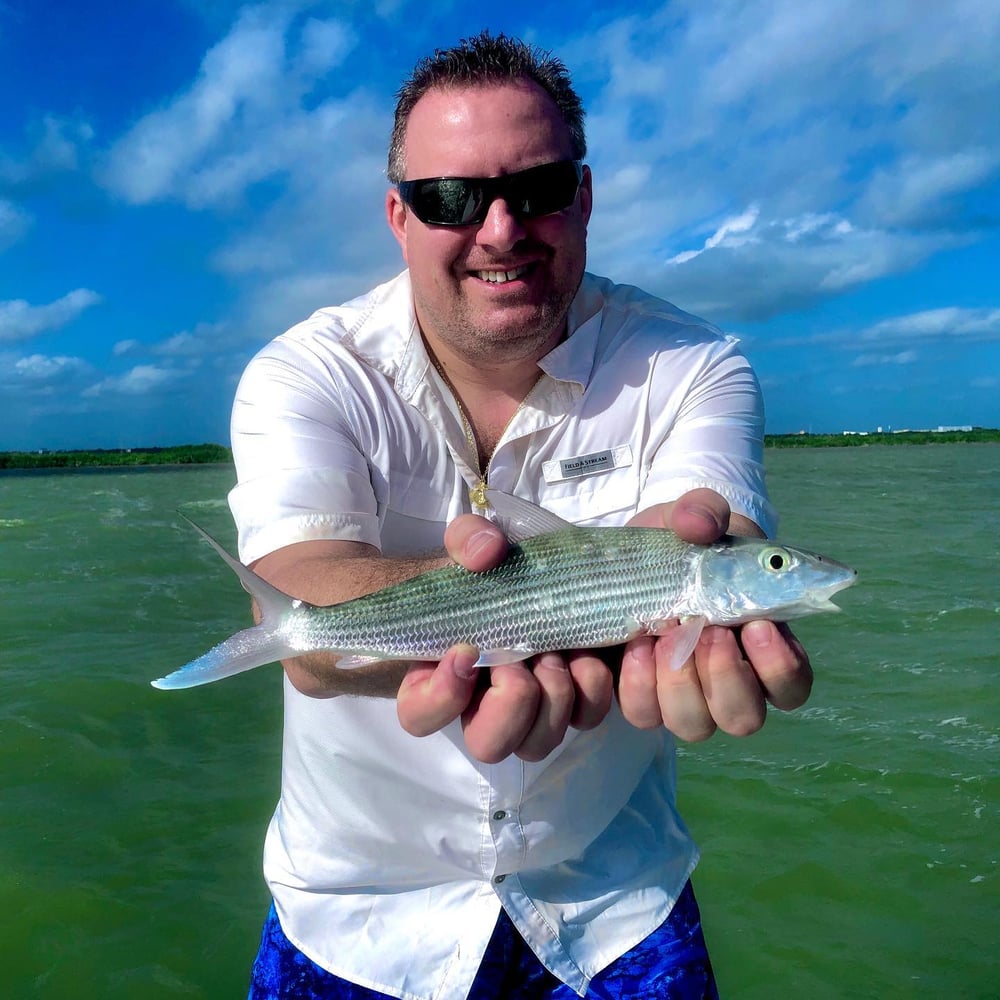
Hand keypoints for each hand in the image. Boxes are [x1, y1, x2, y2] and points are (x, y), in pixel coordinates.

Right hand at [396, 514, 612, 763]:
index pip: (420, 715)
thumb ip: (469, 539)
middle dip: (512, 706)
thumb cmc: (495, 569)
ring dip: (555, 699)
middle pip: (489, 745)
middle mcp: (485, 705)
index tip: (465, 651)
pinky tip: (594, 650)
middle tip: (525, 660)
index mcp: (444, 675)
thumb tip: (485, 551)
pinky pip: (587, 718)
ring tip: (561, 653)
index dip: (440, 696)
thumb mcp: (475, 544)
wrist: (546, 572)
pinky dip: (595, 688)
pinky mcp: (576, 701)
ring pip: (539, 743)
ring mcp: (533, 711)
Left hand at [617, 489, 813, 739]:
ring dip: (680, 685)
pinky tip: (633, 645)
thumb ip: (704, 510)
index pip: (792, 686)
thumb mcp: (695, 516)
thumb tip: (701, 525)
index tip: (758, 626)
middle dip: (726, 678)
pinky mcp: (639, 695)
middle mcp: (727, 683)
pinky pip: (643, 714)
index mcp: (760, 646)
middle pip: (743, 718)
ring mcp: (682, 695)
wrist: (622, 555)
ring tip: (662, 636)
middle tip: (708, 631)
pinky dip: (637, 685)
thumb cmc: (678, 543)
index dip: (781, 669)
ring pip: (694, 725)